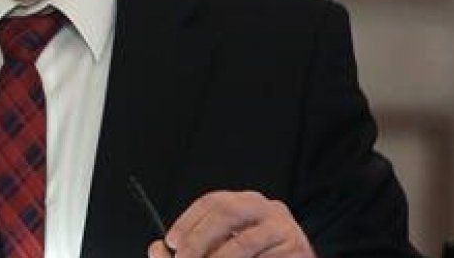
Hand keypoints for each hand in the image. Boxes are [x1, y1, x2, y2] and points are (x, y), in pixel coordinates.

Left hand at [148, 191, 313, 257]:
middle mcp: (268, 210)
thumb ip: (189, 250)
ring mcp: (286, 230)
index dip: (188, 221)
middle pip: (227, 213)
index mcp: (247, 204)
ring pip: (243, 243)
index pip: (213, 202)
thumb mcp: (220, 250)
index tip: (171, 242)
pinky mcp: (298, 251)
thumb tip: (156, 250)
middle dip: (199, 239)